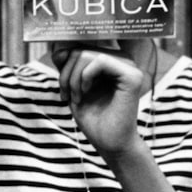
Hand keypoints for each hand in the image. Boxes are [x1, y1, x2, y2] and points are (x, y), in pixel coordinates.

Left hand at [53, 47, 146, 161]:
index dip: (64, 65)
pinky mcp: (132, 76)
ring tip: (76, 98)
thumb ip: (68, 67)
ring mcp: (130, 66)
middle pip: (81, 49)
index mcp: (111, 61)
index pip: (79, 47)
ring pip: (87, 54)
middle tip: (67, 96)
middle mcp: (123, 60)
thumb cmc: (95, 120)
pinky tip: (86, 92)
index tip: (64, 90)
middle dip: (66, 74)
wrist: (111, 144)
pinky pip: (100, 61)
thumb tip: (59, 49)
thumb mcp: (74, 88)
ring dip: (73, 78)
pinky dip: (85, 77)